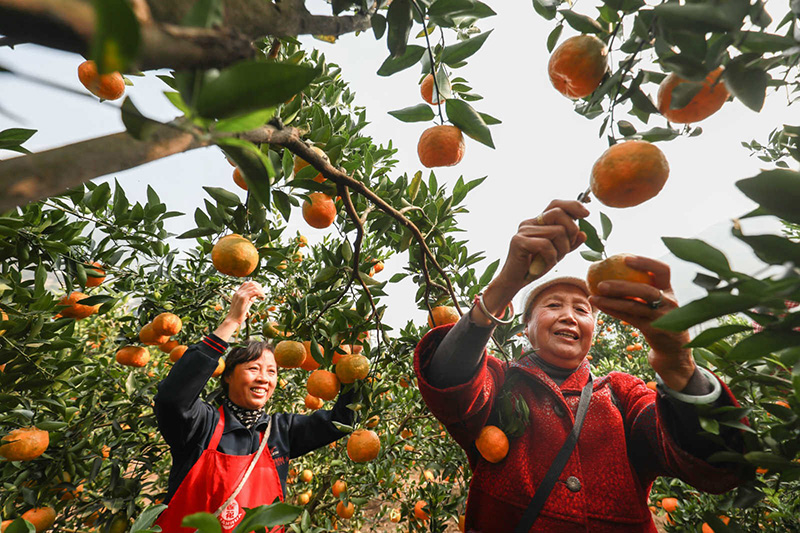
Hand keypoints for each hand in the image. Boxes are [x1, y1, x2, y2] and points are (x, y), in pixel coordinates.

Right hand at [213, 281, 265, 341]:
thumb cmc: (239, 315)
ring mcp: (240, 294)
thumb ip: (250, 299)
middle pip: (251, 283)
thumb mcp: (245, 305)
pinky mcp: (243, 298)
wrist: (232, 320)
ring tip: (263, 297)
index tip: (260, 292)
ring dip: (261, 290)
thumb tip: (256, 296)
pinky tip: (262, 298)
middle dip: (259, 287)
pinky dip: (260, 293)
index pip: (247, 283)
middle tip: (263, 295)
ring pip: (253, 286)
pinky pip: (254, 291)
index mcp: (237, 293)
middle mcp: (238, 292)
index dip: (255, 286)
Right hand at [474, 200, 588, 325]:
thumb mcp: (557, 254)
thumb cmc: (535, 267)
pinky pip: (546, 245)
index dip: (573, 205)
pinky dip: (551, 258)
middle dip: (571, 231)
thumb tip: (583, 234)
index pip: (556, 204)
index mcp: (538, 222)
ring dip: (562, 249)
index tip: (587, 214)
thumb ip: (569, 244)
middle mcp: (530, 223)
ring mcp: (523, 231)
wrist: (514, 282)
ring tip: (552, 260)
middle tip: (566, 249)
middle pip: (559, 213)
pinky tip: (544, 265)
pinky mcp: (519, 241)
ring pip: (557, 231)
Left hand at [587, 255, 694, 389]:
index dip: (645, 262)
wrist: (673, 346)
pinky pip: (629, 318)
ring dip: (612, 300)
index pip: (662, 270)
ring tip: (594, 295)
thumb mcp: (657, 299)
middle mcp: (669, 301)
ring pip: (635, 306)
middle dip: (621, 285)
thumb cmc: (658, 315)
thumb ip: (642, 284)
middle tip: (600, 282)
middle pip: (645, 290)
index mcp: (669, 288)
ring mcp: (662, 317)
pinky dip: (612, 310)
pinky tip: (598, 304)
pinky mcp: (653, 330)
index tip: (625, 258)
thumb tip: (610, 266)